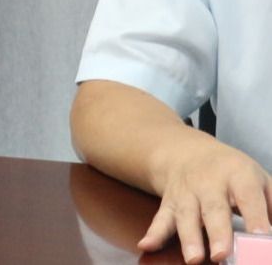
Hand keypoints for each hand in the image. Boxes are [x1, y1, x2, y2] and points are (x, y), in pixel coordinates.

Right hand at [141, 134, 271, 263]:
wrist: (185, 151)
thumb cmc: (231, 171)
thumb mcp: (258, 178)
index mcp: (237, 174)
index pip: (247, 196)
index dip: (255, 216)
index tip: (262, 237)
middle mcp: (208, 182)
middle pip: (213, 209)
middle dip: (218, 232)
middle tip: (223, 255)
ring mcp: (186, 193)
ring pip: (186, 216)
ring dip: (189, 238)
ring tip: (193, 259)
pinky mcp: (169, 203)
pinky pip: (161, 218)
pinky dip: (153, 232)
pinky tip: (146, 245)